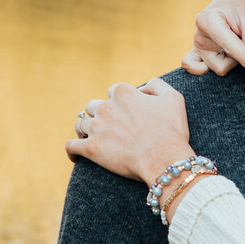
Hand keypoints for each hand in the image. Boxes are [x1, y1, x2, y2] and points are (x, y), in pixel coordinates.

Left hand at [66, 78, 195, 182]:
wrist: (164, 159)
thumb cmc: (171, 131)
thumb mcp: (173, 98)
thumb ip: (156, 85)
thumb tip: (142, 87)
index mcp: (122, 93)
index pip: (113, 92)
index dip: (119, 102)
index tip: (125, 113)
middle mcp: (106, 107)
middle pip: (93, 106)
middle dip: (99, 115)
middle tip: (108, 127)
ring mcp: (96, 128)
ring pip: (80, 124)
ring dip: (85, 130)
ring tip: (90, 138)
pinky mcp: (90, 149)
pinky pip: (71, 146)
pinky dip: (72, 150)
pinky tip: (75, 156)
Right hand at [182, 0, 244, 76]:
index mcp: (207, 21)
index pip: (230, 49)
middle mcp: (199, 35)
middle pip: (223, 63)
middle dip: (243, 58)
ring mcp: (198, 45)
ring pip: (219, 68)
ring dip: (235, 61)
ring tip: (244, 43)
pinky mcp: (199, 52)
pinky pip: (195, 68)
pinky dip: (205, 69)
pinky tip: (222, 61)